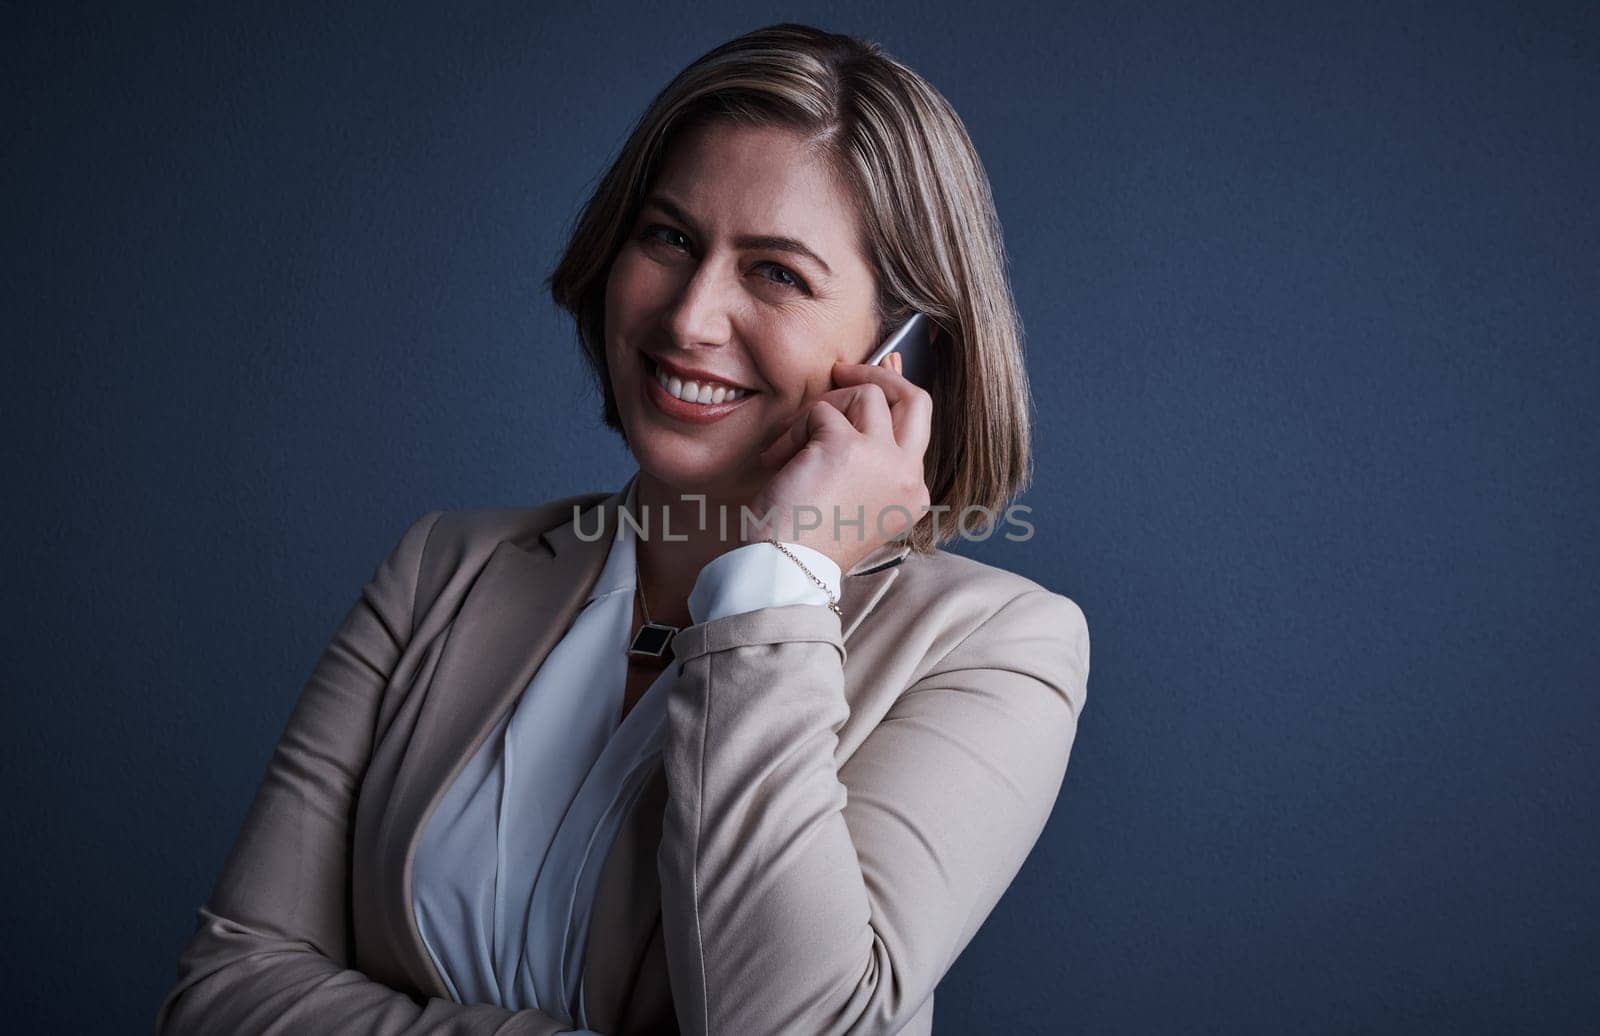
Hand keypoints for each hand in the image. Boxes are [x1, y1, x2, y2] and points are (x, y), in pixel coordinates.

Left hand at [747, 351, 932, 572]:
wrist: (787, 570)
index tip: (881, 367)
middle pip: (914, 399)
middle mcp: (907, 475)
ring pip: (864, 396)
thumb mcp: (852, 499)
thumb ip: (868, 454)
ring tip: (792, 447)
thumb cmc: (808, 541)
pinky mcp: (846, 447)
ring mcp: (882, 459)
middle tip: (843, 373)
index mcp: (912, 494)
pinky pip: (819, 412)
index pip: (918, 425)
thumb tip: (867, 391)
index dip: (896, 392)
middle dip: (880, 375)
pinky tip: (777, 462)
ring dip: (820, 411)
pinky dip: (792, 432)